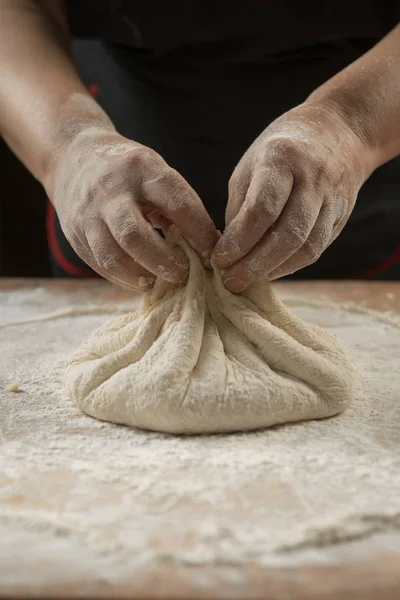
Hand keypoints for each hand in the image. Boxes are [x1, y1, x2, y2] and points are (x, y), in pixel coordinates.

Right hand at [47, 128, 218, 290]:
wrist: (73, 157)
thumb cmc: (128, 171)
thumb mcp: (154, 172)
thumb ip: (177, 205)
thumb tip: (206, 246)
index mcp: (141, 169)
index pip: (177, 203)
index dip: (199, 232)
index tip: (213, 252)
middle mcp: (111, 191)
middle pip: (135, 236)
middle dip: (165, 262)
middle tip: (184, 275)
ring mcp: (88, 214)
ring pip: (112, 257)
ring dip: (141, 276)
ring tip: (161, 282)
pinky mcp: (75, 235)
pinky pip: (100, 265)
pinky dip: (124, 278)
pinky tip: (142, 280)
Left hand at [213, 103, 374, 291]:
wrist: (340, 131)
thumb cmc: (282, 150)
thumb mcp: (251, 164)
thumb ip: (240, 206)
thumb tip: (229, 249)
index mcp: (282, 158)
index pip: (262, 209)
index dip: (239, 241)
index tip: (219, 260)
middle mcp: (313, 178)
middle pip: (288, 234)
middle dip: (256, 264)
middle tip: (231, 282)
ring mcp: (332, 198)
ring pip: (307, 246)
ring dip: (275, 270)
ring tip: (248, 282)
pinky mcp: (342, 215)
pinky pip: (317, 248)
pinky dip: (291, 265)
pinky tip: (271, 272)